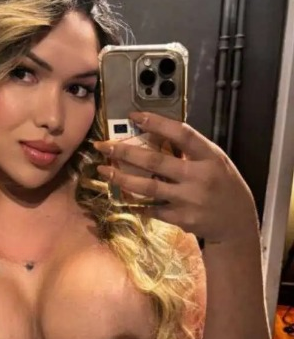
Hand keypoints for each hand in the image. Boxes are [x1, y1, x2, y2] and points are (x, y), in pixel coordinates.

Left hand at [93, 111, 258, 244]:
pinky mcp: (181, 219)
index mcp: (209, 157)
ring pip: (148, 187)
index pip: (181, 134)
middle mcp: (199, 177)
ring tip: (103, 170)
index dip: (157, 123)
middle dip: (125, 152)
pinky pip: (152, 209)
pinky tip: (120, 196)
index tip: (134, 116)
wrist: (236, 222)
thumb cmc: (222, 185)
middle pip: (155, 162)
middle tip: (103, 145)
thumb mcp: (215, 161)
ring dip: (122, 177)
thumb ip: (190, 150)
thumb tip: (155, 134)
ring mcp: (189, 199)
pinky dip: (135, 203)